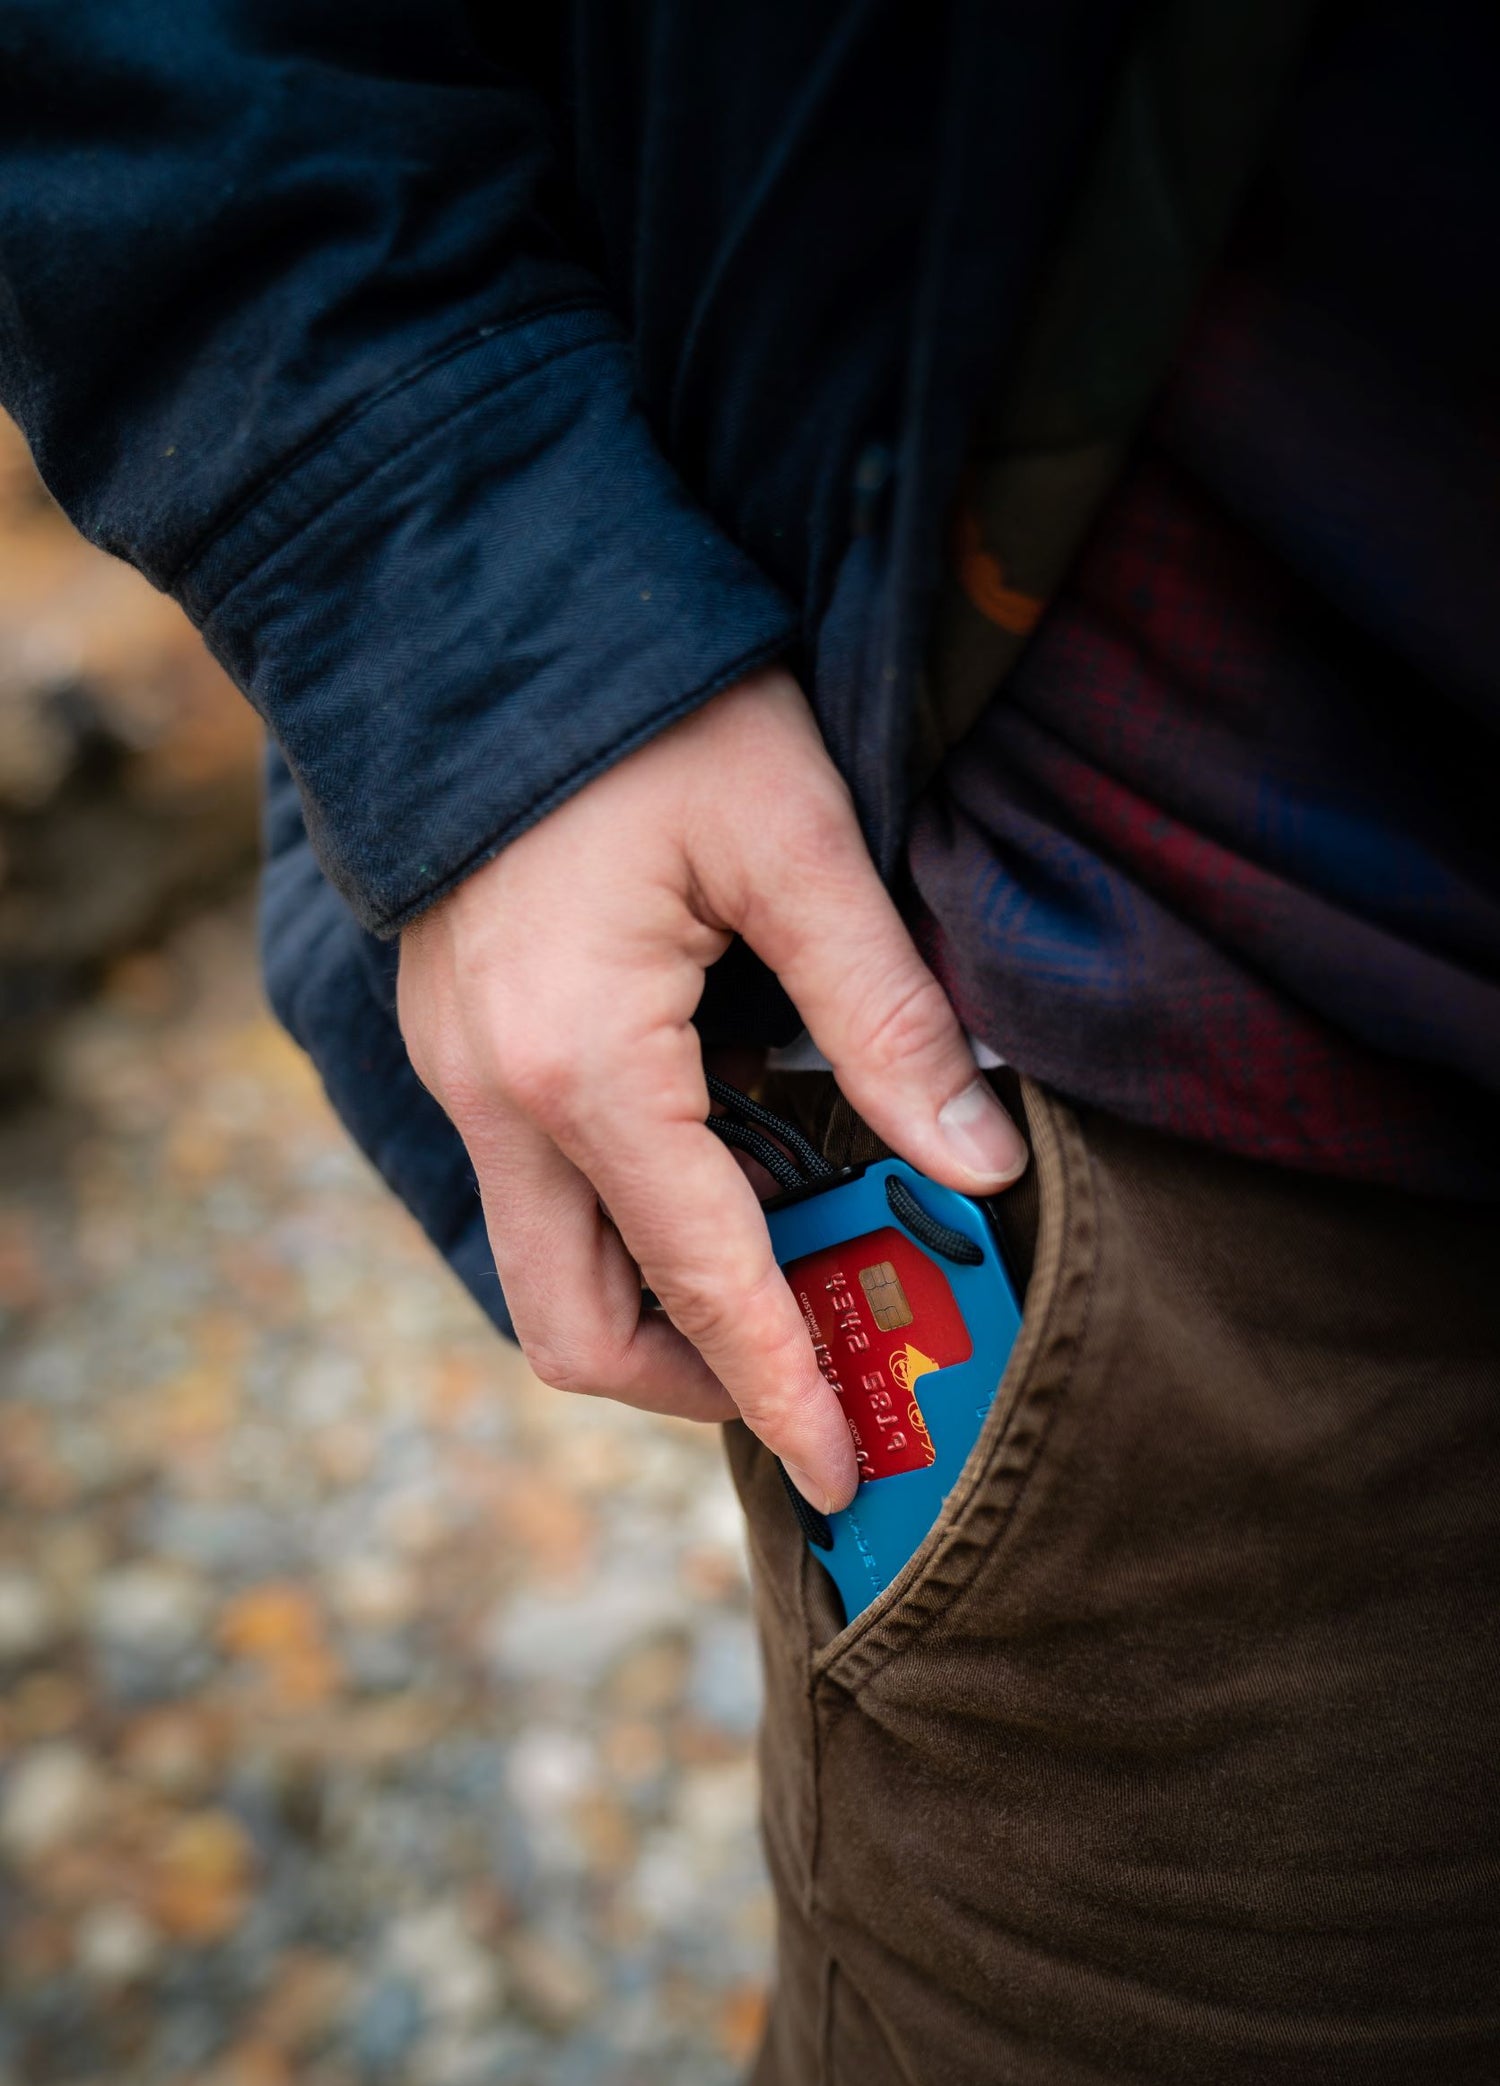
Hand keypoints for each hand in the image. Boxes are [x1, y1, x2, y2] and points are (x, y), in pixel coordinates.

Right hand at [396, 669, 1026, 1511]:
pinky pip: (535, 1192)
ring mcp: (459, 1076)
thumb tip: (982, 1164)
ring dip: (658, 1303)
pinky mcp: (460, 1044)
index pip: (699, 1285)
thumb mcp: (799, 846)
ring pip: (546, 1266)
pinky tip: (717, 1167)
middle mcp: (493, 1100)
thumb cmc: (651, 710)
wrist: (481, 609)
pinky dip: (624, 1224)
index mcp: (580, 1068)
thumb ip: (891, 1017)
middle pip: (575, 1327)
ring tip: (785, 1269)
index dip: (782, 1392)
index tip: (848, 1472)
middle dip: (697, 1381)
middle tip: (817, 1367)